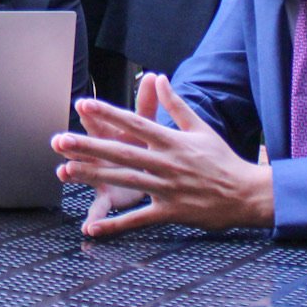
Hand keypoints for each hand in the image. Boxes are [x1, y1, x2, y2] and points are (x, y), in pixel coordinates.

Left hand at [52, 73, 271, 236]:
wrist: (246, 193)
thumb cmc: (222, 159)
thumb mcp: (200, 127)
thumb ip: (175, 104)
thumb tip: (159, 78)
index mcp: (171, 140)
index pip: (134, 123)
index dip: (108, 113)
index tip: (83, 104)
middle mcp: (166, 162)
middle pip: (121, 151)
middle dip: (89, 146)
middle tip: (59, 140)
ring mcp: (167, 188)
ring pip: (124, 180)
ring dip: (94, 176)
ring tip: (66, 171)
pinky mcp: (170, 212)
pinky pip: (138, 219)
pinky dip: (115, 225)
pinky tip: (92, 228)